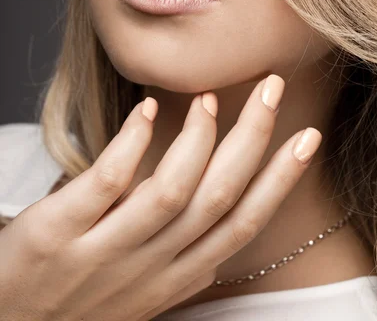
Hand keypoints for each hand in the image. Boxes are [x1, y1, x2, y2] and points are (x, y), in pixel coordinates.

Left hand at [0, 75, 321, 320]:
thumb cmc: (81, 303)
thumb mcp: (145, 289)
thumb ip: (181, 257)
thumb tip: (221, 225)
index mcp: (177, 275)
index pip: (244, 224)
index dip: (280, 180)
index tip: (306, 139)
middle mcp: (150, 267)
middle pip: (218, 198)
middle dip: (253, 139)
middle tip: (271, 90)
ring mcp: (104, 253)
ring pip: (171, 192)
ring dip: (197, 140)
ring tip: (209, 98)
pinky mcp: (58, 235)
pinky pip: (105, 183)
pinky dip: (133, 142)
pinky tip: (147, 111)